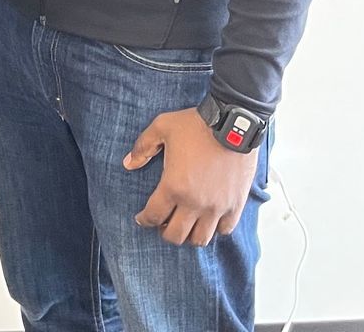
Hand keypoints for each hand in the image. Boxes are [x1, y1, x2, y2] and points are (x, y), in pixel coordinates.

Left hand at [122, 108, 258, 245]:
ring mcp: (217, 207)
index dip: (144, 220)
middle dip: (164, 231)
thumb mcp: (162, 127)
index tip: (142, 218)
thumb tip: (128, 164)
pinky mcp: (235, 205)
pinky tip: (209, 219)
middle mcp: (194, 202)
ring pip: (200, 239)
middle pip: (175, 235)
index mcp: (173, 186)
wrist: (233, 124)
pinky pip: (225, 230)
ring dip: (189, 235)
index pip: (153, 216)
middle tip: (163, 223)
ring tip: (186, 224)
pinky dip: (215, 229)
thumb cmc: (196, 124)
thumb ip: (143, 146)